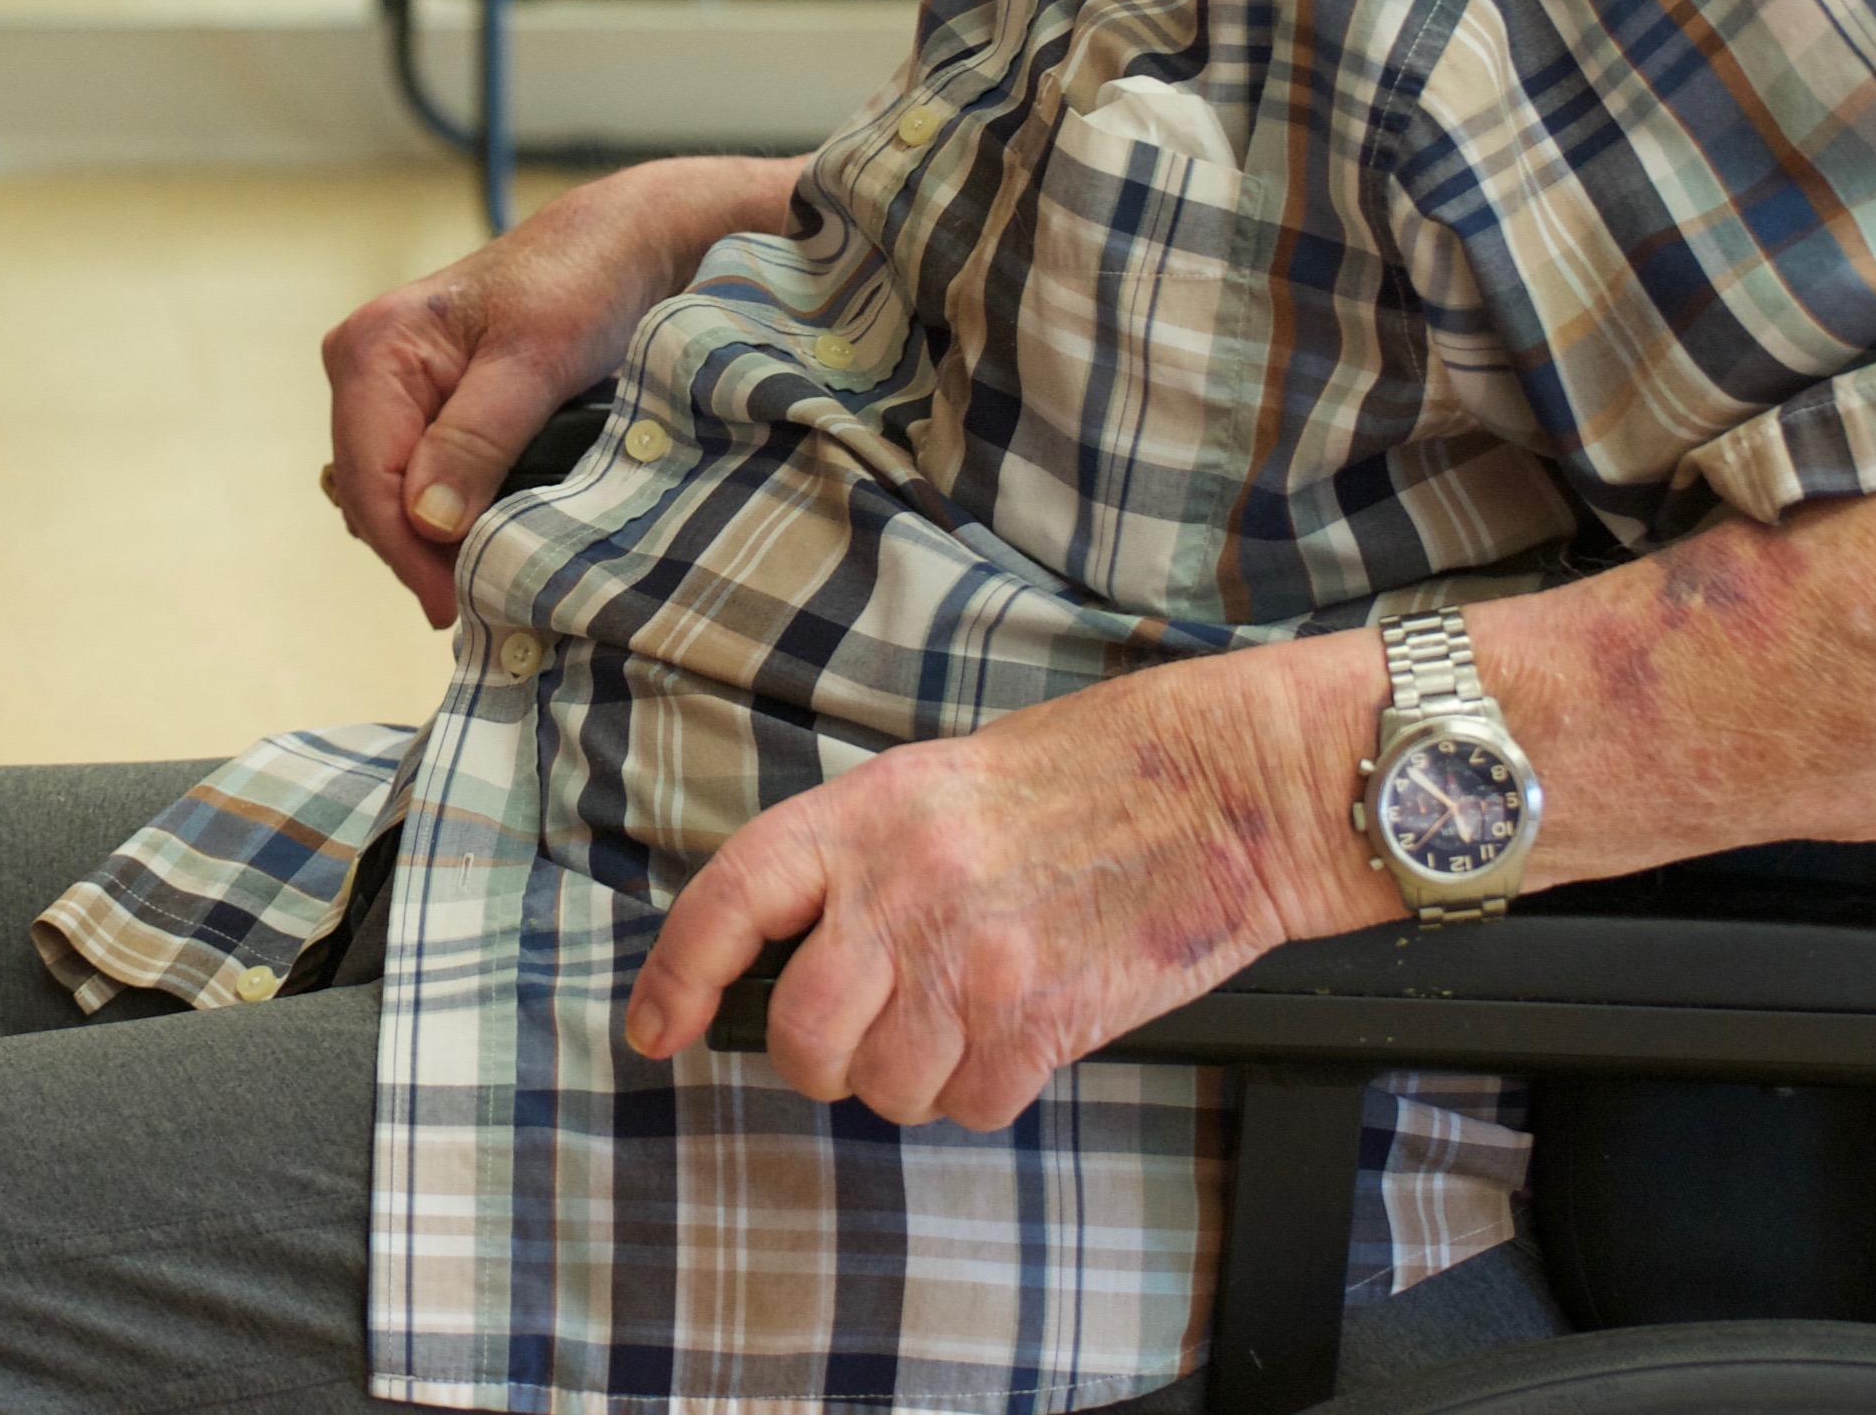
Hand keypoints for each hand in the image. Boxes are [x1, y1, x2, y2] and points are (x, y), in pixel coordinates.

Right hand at [317, 157, 795, 627]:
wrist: (627, 243)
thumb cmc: (584, 279)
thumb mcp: (536, 358)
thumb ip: (476, 437)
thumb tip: (428, 522)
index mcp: (374, 348)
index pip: (368, 480)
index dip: (408, 553)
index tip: (457, 606)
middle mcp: (366, 367)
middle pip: (370, 496)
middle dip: (419, 553)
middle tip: (485, 602)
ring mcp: (392, 390)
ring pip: (389, 496)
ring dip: (432, 542)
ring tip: (492, 577)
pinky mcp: (425, 407)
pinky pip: (415, 481)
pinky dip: (447, 518)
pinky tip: (489, 540)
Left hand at [621, 643, 1391, 1129]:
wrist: (1220, 787)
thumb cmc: (1088, 772)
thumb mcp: (940, 781)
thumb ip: (858, 859)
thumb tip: (790, 948)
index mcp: (867, 815)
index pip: (730, 899)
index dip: (675, 975)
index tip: (655, 1028)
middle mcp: (907, 890)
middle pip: (801, 1032)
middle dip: (817, 1059)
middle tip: (856, 1039)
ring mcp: (975, 962)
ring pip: (885, 1086)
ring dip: (909, 1079)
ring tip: (957, 1022)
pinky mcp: (1046, 1020)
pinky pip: (972, 1104)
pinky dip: (982, 1092)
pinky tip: (1016, 1037)